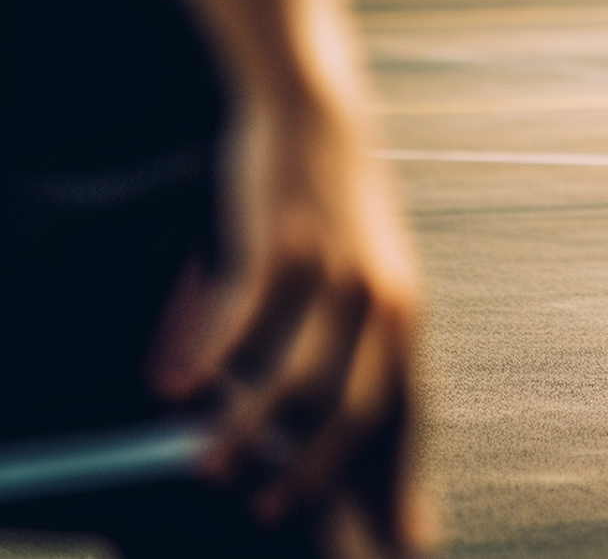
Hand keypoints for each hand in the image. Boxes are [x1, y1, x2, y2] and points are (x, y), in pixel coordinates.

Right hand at [155, 98, 421, 555]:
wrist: (316, 112)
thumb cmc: (334, 205)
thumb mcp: (365, 272)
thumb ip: (359, 345)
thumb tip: (332, 413)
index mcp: (406, 311)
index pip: (410, 410)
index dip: (405, 479)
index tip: (404, 545)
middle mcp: (384, 296)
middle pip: (358, 410)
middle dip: (315, 474)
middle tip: (271, 514)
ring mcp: (337, 270)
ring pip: (297, 378)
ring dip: (248, 431)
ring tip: (210, 462)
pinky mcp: (287, 242)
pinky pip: (247, 324)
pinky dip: (212, 363)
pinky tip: (177, 384)